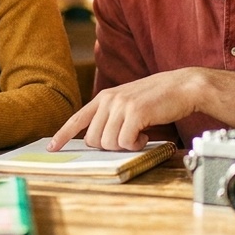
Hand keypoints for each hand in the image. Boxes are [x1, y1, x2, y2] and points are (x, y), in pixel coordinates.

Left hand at [48, 69, 205, 151]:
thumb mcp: (128, 102)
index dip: (62, 135)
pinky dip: (136, 145)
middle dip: (108, 146)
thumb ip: (111, 116)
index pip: (77, 119)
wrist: (182, 86)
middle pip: (92, 140)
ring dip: (124, 146)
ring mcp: (121, 105)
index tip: (52, 148)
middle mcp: (109, 100)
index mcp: (104, 97)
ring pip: (108, 143)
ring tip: (139, 135)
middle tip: (127, 139)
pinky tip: (146, 135)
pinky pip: (125, 142)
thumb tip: (98, 140)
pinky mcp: (135, 113)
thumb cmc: (157, 99)